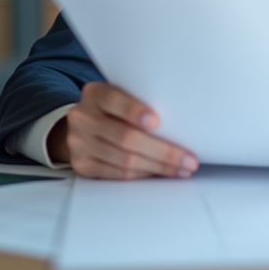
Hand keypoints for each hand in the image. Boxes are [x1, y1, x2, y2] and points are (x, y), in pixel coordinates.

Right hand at [48, 82, 198, 180]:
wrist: (80, 125)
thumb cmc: (111, 109)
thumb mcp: (120, 95)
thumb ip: (140, 101)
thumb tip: (179, 120)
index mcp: (95, 94)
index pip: (114, 100)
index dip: (134, 111)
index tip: (156, 122)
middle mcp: (83, 118)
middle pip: (125, 137)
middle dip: (162, 151)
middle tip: (188, 159)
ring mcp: (80, 144)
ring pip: (124, 160)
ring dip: (158, 167)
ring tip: (181, 169)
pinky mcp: (82, 165)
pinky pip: (117, 174)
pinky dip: (143, 175)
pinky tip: (160, 173)